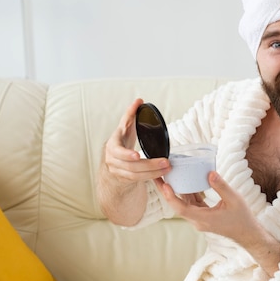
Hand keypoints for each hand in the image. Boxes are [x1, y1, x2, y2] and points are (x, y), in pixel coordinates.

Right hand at [98, 98, 170, 225]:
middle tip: (165, 161)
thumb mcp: (124, 128)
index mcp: (112, 145)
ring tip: (167, 166)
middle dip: (149, 164)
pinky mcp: (125, 179)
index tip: (137, 155)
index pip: (117, 151)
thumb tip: (139, 100)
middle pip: (131, 165)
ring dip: (153, 172)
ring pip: (135, 174)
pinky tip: (162, 173)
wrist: (112, 161)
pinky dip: (151, 177)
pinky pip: (138, 180)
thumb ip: (130, 114)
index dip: (126, 154)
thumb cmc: (120, 142)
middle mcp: (112, 160)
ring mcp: (118, 171)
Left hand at [157, 171, 279, 276]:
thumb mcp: (234, 199)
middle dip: (168, 191)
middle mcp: (198, 220)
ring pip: (184, 204)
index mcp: (203, 219)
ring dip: (177, 191)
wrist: (247, 233)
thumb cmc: (242, 218)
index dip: (171, 197)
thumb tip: (209, 173)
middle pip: (178, 205)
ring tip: (169, 176)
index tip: (165, 184)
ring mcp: (200, 219)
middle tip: (159, 176)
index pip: (181, 208)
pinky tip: (188, 182)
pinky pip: (192, 204)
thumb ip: (221, 186)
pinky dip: (189, 193)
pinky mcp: (203, 216)